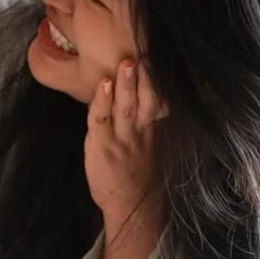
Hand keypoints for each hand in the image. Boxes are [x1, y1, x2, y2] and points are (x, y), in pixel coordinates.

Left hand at [85, 59, 164, 235]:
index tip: (159, 55)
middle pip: (145, 99)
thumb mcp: (151, 146)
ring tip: (128, 63)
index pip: (157, 98)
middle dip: (146, 76)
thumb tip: (158, 99)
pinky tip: (103, 86)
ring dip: (126, 84)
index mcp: (151, 128)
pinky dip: (102, 102)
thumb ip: (151, 122)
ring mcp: (120, 138)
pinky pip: (101, 120)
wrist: (130, 205)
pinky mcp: (101, 145)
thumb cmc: (138, 175)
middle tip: (147, 53)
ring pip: (125, 106)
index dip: (158, 78)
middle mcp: (138, 130)